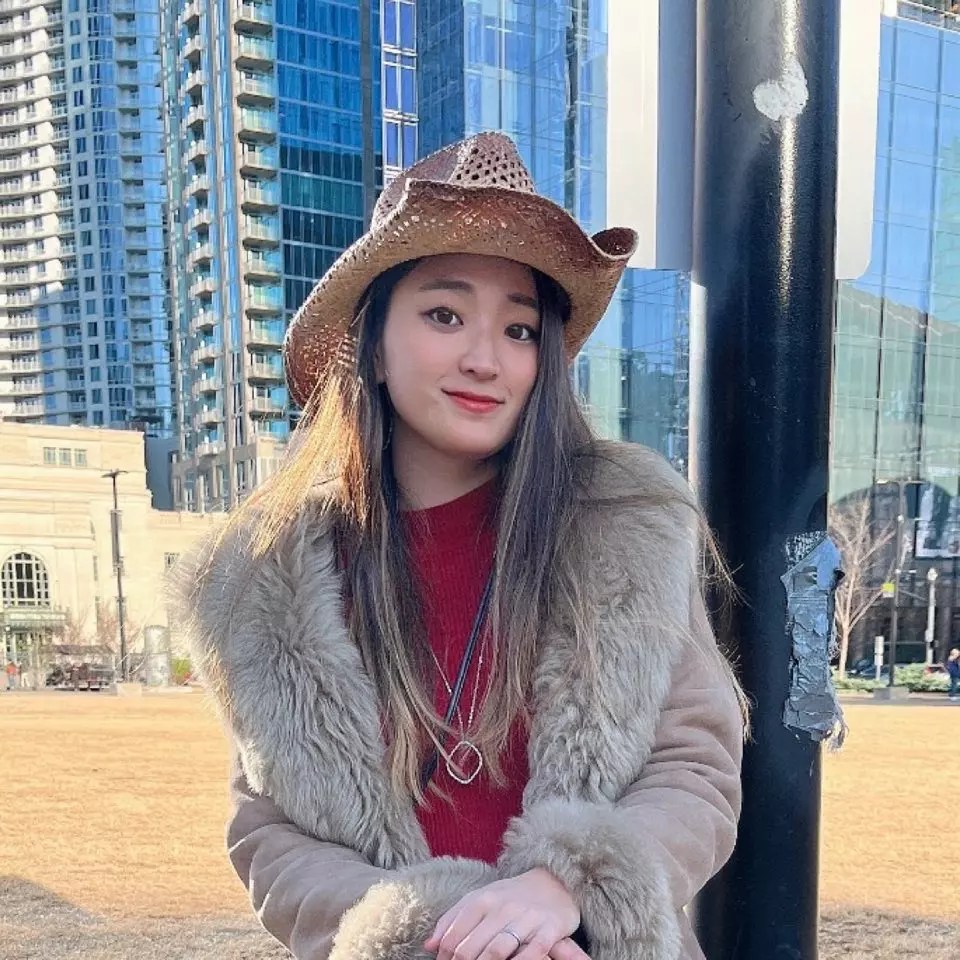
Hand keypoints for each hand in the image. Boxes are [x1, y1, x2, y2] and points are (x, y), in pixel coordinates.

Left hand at [424, 868, 586, 959]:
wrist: (554, 881)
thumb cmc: (510, 896)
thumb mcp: (480, 899)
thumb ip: (453, 920)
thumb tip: (429, 946)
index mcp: (482, 900)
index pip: (453, 935)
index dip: (444, 957)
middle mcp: (502, 907)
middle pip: (471, 947)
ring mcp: (526, 918)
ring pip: (497, 950)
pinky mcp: (550, 928)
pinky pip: (532, 953)